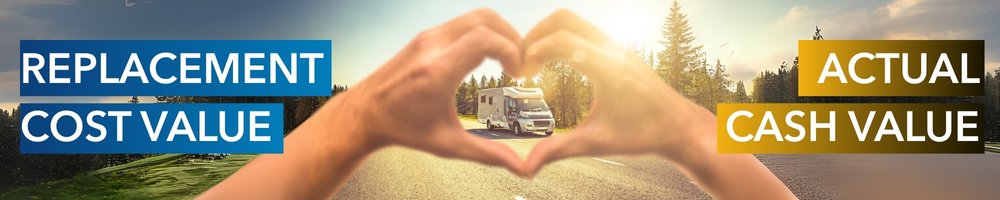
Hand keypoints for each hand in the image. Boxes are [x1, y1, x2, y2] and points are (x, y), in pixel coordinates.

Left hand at [319, 8, 527, 174]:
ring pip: (476, 16)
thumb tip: (521, 167)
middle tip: (520, 62)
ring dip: (499, 32)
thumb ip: (487, 154)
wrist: (365, 114)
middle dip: (512, 37)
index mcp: (438, 71)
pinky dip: (484, 32)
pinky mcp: (426, 36)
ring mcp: (428, 37)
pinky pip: (463, 23)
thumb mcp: (447, 145)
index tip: (517, 73)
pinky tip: (489, 56)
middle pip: (486, 19)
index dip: (511, 51)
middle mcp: (432, 47)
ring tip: (508, 58)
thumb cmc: (403, 129)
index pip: (485, 39)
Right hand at [519, 9, 794, 198]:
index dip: (533, 52)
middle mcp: (613, 49)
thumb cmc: (643, 136)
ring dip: (549, 35)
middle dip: (535, 34)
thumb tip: (526, 168)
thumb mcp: (597, 143)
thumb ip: (559, 150)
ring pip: (574, 21)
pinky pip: (584, 31)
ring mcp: (617, 46)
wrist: (680, 128)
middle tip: (521, 61)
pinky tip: (555, 65)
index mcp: (608, 68)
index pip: (561, 40)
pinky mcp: (618, 49)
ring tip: (534, 63)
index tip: (521, 74)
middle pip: (564, 18)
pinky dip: (563, 39)